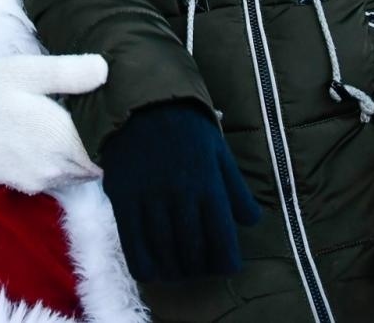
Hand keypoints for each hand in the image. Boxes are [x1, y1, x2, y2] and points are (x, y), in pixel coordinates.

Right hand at [0, 54, 106, 193]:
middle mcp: (55, 168)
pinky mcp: (23, 184)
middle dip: (102, 143)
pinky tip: (49, 135)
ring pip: (77, 171)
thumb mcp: (25, 71)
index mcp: (62, 139)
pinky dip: (59, 160)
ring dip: (81, 153)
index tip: (117, 112)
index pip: (110, 148)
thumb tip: (105, 70)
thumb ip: (68, 73)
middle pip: (97, 163)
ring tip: (73, 123)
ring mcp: (39, 180)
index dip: (118, 132)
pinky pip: (55, 175)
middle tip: (99, 113)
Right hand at [100, 102, 261, 281]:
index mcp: (209, 184)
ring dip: (174, 270)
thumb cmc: (188, 129)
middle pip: (193, 252)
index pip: (223, 242)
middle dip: (199, 267)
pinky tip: (151, 270)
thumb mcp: (220, 152)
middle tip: (198, 266)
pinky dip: (145, 266)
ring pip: (165, 252)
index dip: (226, 262)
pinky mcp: (123, 198)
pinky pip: (133, 245)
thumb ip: (236, 189)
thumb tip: (250, 222)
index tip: (224, 264)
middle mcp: (181, 194)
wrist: (142, 104)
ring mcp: (150, 197)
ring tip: (177, 269)